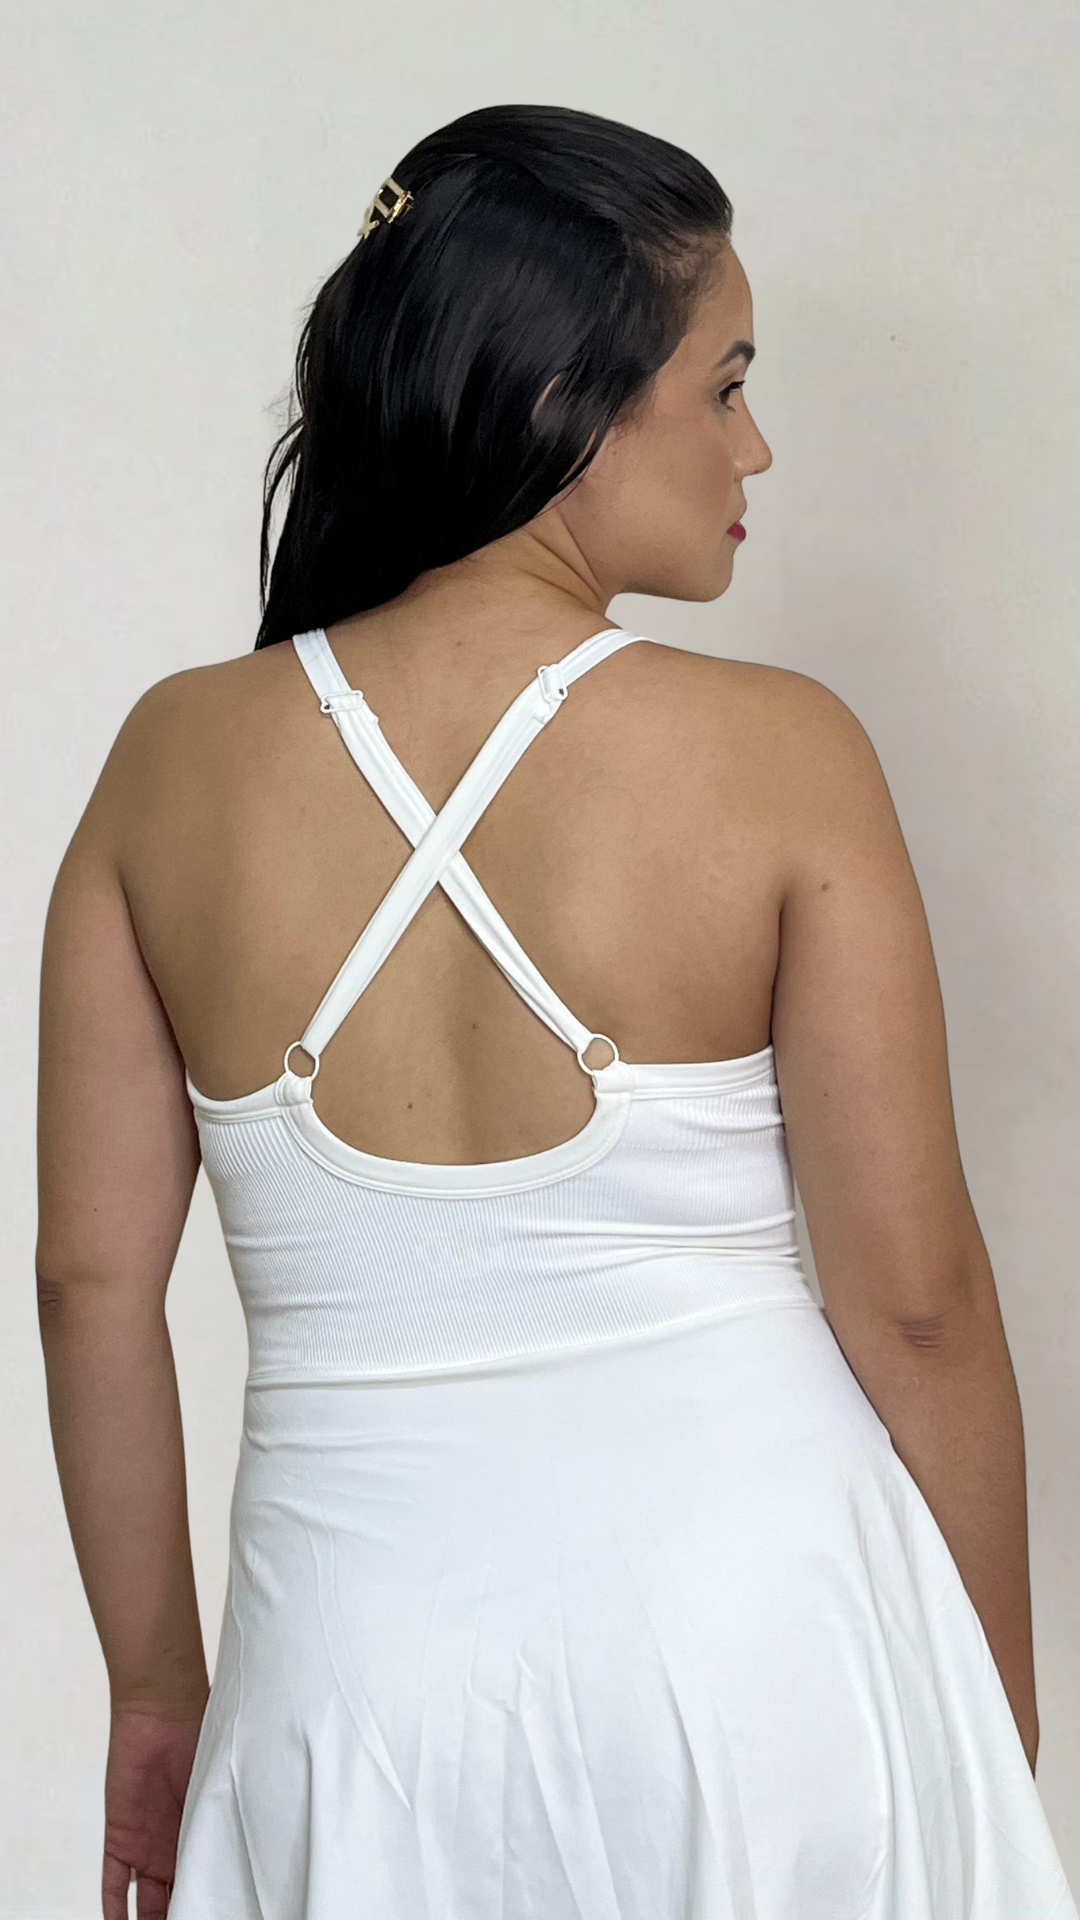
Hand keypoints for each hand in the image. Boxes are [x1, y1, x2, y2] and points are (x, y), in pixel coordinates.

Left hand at [102, 1699, 206, 1918]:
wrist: (164, 1711)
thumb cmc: (201, 1735)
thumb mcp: (222, 1785)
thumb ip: (227, 1823)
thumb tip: (249, 1866)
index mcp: (203, 1836)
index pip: (206, 1884)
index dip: (211, 1904)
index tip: (223, 1913)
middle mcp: (175, 1848)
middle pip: (177, 1902)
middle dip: (184, 1916)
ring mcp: (147, 1848)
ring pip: (147, 1905)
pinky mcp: (121, 1840)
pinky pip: (114, 1886)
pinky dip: (114, 1913)